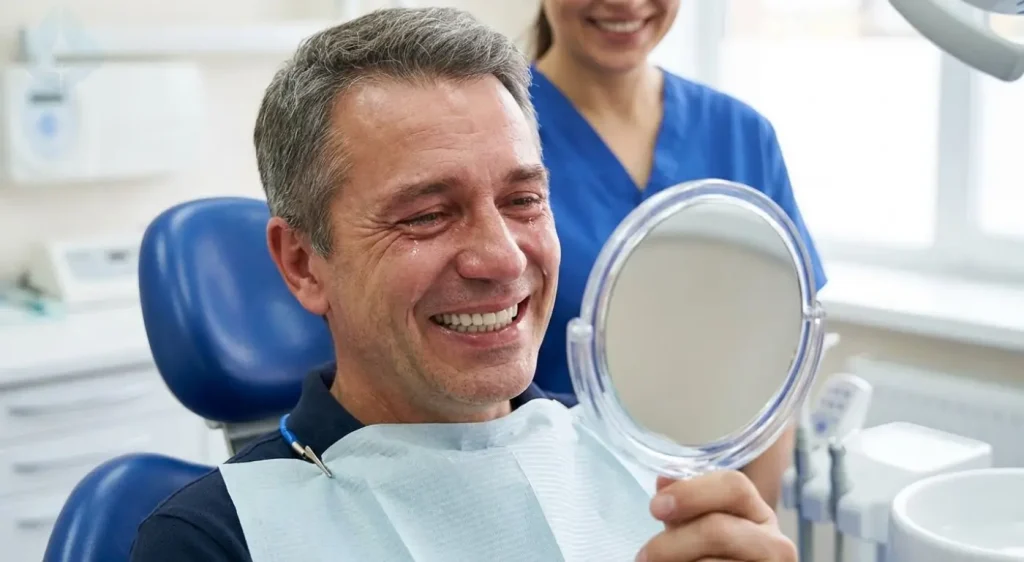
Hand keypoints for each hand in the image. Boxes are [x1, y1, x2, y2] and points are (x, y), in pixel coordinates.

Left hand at [635, 470, 795, 561]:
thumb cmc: (720, 555)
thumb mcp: (705, 527)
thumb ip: (687, 504)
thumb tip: (664, 480)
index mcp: (758, 514)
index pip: (734, 486)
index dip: (691, 493)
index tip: (657, 507)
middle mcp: (774, 542)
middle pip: (717, 530)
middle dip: (672, 543)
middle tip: (644, 556)